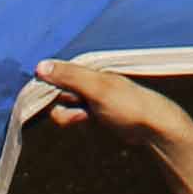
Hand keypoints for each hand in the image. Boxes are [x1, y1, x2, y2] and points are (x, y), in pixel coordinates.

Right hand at [33, 58, 191, 147]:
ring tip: (85, 117)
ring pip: (61, 105)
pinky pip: (71, 115)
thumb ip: (70, 77)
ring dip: (68, 114)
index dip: (48, 85)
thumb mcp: (97, 88)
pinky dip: (74, 119)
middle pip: (55, 91)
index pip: (55, 72)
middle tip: (78, 108)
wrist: (152, 127)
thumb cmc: (128, 103)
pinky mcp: (91, 112)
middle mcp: (85, 80)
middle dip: (61, 103)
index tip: (53, 97)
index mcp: (87, 68)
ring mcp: (88, 97)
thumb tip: (40, 66)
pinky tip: (86, 121)